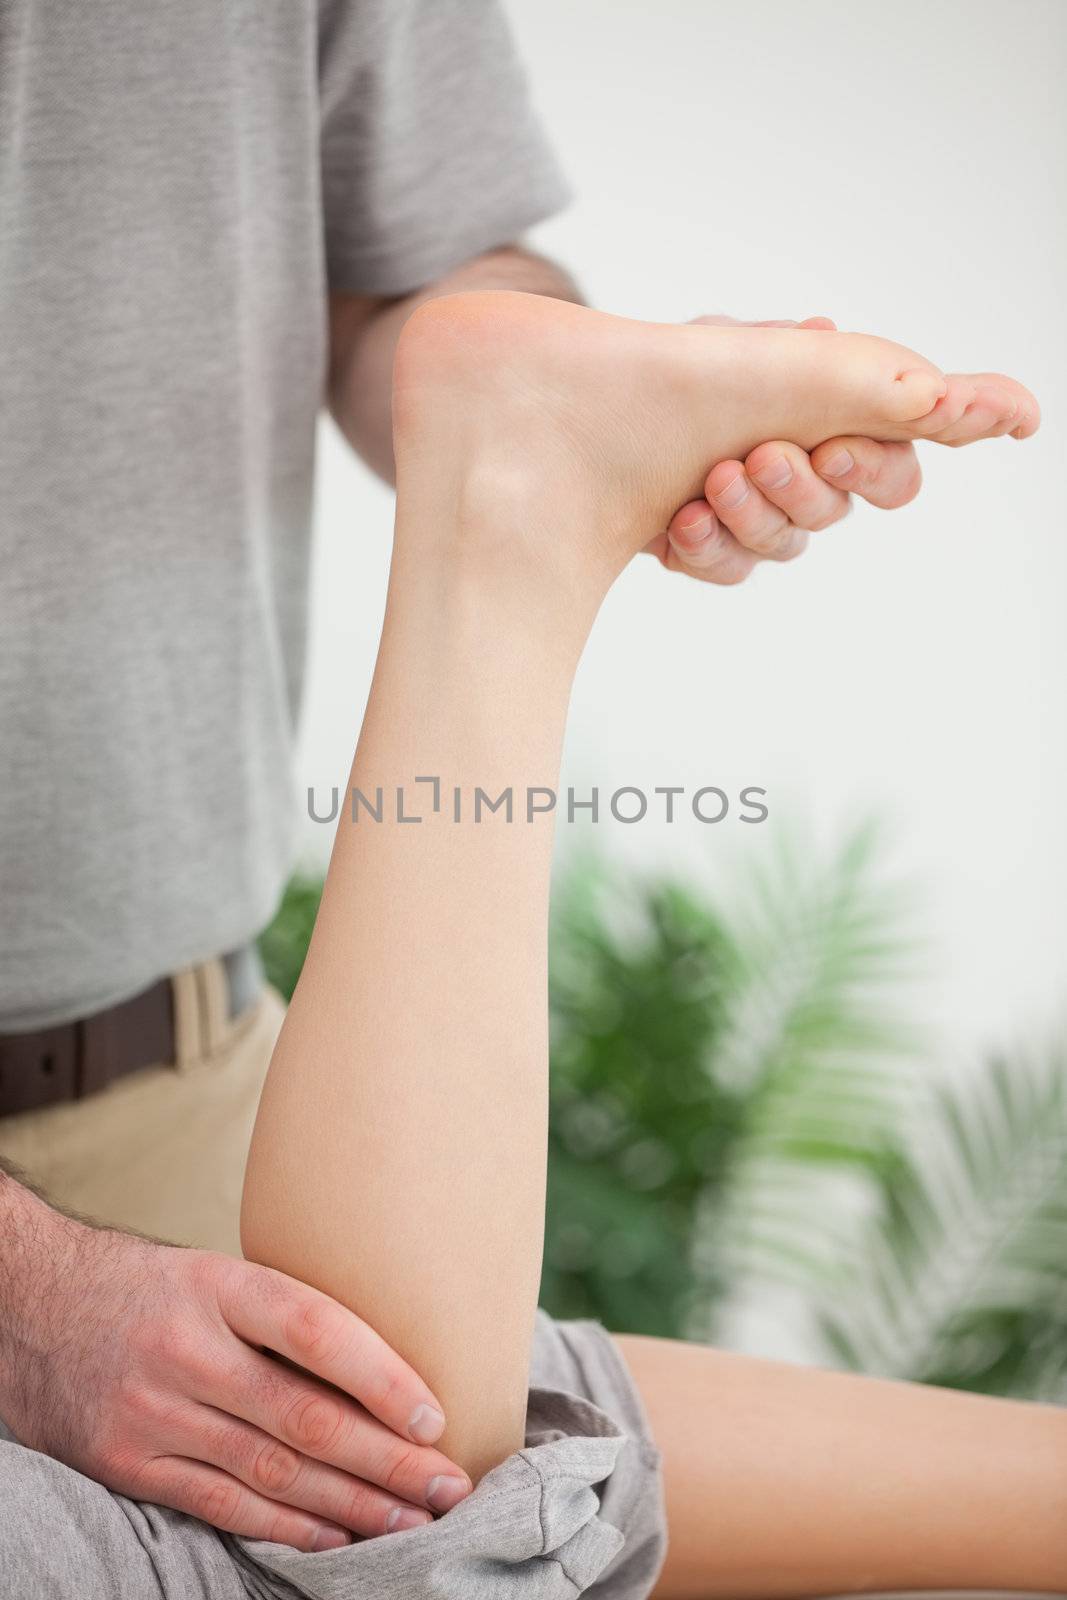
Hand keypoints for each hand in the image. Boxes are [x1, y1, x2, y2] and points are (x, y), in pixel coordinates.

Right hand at [0, 1189, 470, 1549]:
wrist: (29, 1306)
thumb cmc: (144, 1287)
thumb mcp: (210, 1271)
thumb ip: (277, 1314)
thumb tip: (382, 1360)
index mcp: (217, 1286)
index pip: (314, 1329)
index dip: (380, 1376)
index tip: (433, 1417)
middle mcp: (187, 1350)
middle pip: (304, 1416)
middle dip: (387, 1460)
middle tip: (448, 1487)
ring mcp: (154, 1412)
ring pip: (272, 1472)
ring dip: (351, 1505)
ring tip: (411, 1522)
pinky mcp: (129, 1463)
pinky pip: (223, 1506)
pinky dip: (287, 1527)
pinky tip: (336, 1537)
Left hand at [648, 314, 980, 584]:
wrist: (617, 405)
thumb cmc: (698, 368)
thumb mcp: (750, 346)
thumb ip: (814, 355)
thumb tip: (849, 345)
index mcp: (838, 435)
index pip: (891, 475)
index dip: (873, 471)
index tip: (833, 452)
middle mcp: (808, 488)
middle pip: (832, 512)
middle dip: (798, 487)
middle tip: (764, 458)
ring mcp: (761, 525)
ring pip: (780, 544)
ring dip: (750, 514)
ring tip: (716, 478)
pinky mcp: (713, 551)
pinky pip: (727, 567)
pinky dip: (707, 545)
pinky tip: (685, 520)